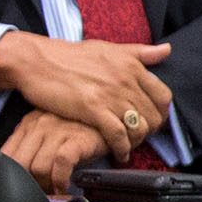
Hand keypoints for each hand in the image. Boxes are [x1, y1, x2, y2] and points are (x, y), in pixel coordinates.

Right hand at [0, 30, 172, 155]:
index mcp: (130, 64)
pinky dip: (121, 148)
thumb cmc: (68, 55)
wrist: (35, 60)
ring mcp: (109, 94)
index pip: (163, 96)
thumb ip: (139, 52)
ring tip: (128, 146)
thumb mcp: (108, 48)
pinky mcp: (92, 108)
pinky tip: (118, 153)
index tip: (152, 121)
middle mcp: (124, 79)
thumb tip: (166, 50)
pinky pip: (117, 135)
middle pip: (153, 115)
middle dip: (149, 131)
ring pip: (138, 127)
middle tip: (139, 138)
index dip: (161, 113)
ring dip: (136, 142)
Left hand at [0, 111, 110, 197]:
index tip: (18, 188)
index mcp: (28, 124)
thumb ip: (31, 149)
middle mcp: (40, 125)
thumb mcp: (48, 135)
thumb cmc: (78, 130)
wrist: (109, 120)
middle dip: (28, 184)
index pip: (6, 155)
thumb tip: (16, 176)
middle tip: (39, 192)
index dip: (10, 177)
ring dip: (46, 186)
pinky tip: (64, 186)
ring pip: (38, 167)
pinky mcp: (76, 138)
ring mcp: (58, 130)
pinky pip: (60, 164)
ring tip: (54, 191)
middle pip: (20, 164)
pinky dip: (60, 181)